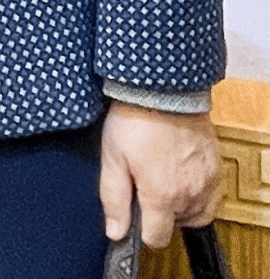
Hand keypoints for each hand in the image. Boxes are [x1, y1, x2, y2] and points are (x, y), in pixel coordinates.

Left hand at [99, 99, 222, 248]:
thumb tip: (116, 231)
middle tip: (142, 185)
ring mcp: (207, 182)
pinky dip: (196, 195)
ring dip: (178, 206)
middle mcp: (189, 193)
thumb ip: (114, 200)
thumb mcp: (112, 159)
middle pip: (175, 225)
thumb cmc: (134, 121)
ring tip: (159, 179)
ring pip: (194, 214)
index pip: (156, 238)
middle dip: (157, 214)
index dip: (140, 231)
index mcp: (161, 195)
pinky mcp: (216, 169)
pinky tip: (179, 177)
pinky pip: (210, 198)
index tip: (132, 214)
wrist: (162, 90)